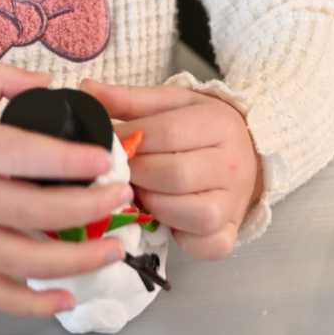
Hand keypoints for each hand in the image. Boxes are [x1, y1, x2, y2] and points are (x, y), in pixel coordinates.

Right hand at [0, 65, 132, 316]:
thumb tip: (52, 84)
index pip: (25, 156)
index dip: (70, 160)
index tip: (107, 160)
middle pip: (36, 210)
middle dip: (89, 207)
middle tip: (123, 198)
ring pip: (24, 260)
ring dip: (76, 260)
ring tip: (113, 248)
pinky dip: (32, 303)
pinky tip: (66, 299)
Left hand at [80, 80, 261, 260]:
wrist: (246, 155)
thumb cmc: (200, 128)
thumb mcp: (171, 104)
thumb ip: (130, 100)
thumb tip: (87, 89)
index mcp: (219, 124)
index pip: (166, 133)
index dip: (129, 139)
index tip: (110, 143)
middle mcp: (233, 164)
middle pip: (174, 175)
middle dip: (137, 175)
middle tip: (122, 172)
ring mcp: (235, 202)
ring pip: (188, 212)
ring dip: (154, 205)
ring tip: (141, 192)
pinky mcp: (230, 233)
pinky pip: (203, 244)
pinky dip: (179, 238)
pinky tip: (166, 219)